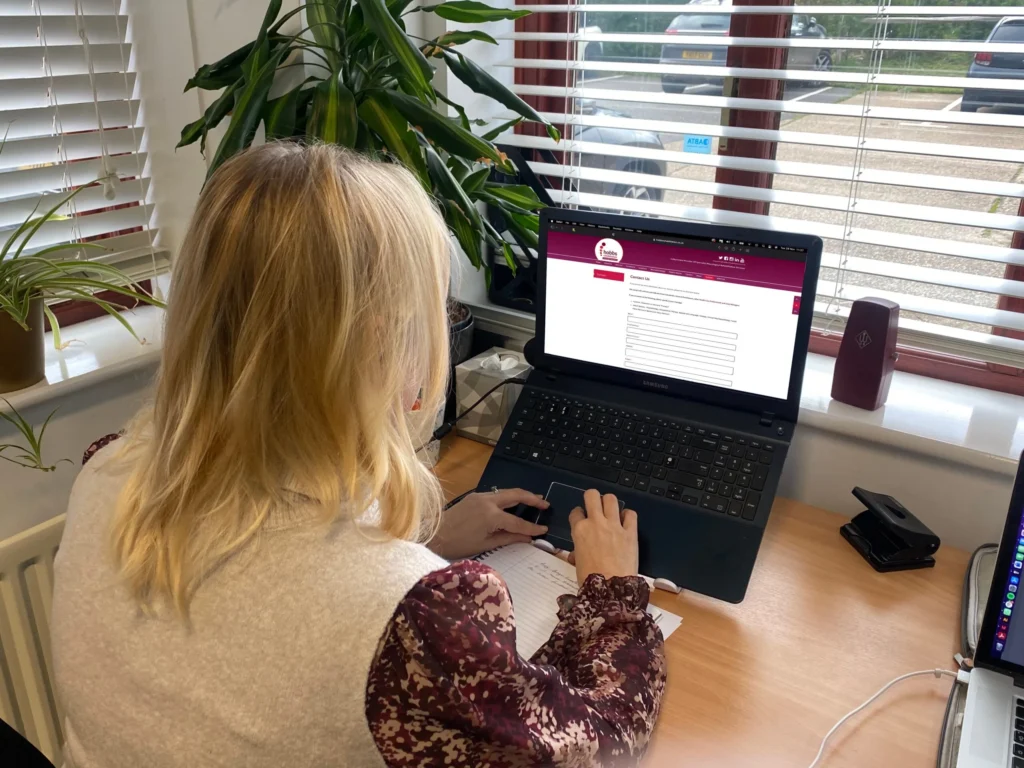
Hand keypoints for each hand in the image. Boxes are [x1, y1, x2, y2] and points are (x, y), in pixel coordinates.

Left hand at [428, 489, 548, 559]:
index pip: (518, 522)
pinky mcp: (474, 496)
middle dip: (532, 498)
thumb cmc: (458, 545)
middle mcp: (487, 501)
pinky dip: (508, 497)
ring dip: (521, 495)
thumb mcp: (485, 545)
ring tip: (534, 500)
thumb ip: (508, 538)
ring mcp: (480, 496)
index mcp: (491, 516)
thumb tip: (527, 538)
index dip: (532, 527)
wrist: (434, 536)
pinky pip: (496, 494)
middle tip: (545, 504)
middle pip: (516, 495)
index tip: (544, 529)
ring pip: (506, 492)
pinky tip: (513, 503)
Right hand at [568, 489, 638, 584]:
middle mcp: (596, 522)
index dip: (578, 514)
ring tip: (610, 511)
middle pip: (592, 495)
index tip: (582, 519)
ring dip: (609, 502)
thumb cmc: (589, 579)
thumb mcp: (577, 564)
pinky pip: (631, 514)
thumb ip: (576, 553)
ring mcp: (614, 525)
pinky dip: (628, 515)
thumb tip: (575, 554)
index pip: (576, 512)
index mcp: (579, 530)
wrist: (611, 588)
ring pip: (611, 499)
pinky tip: (625, 521)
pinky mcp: (630, 532)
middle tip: (595, 506)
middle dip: (592, 498)